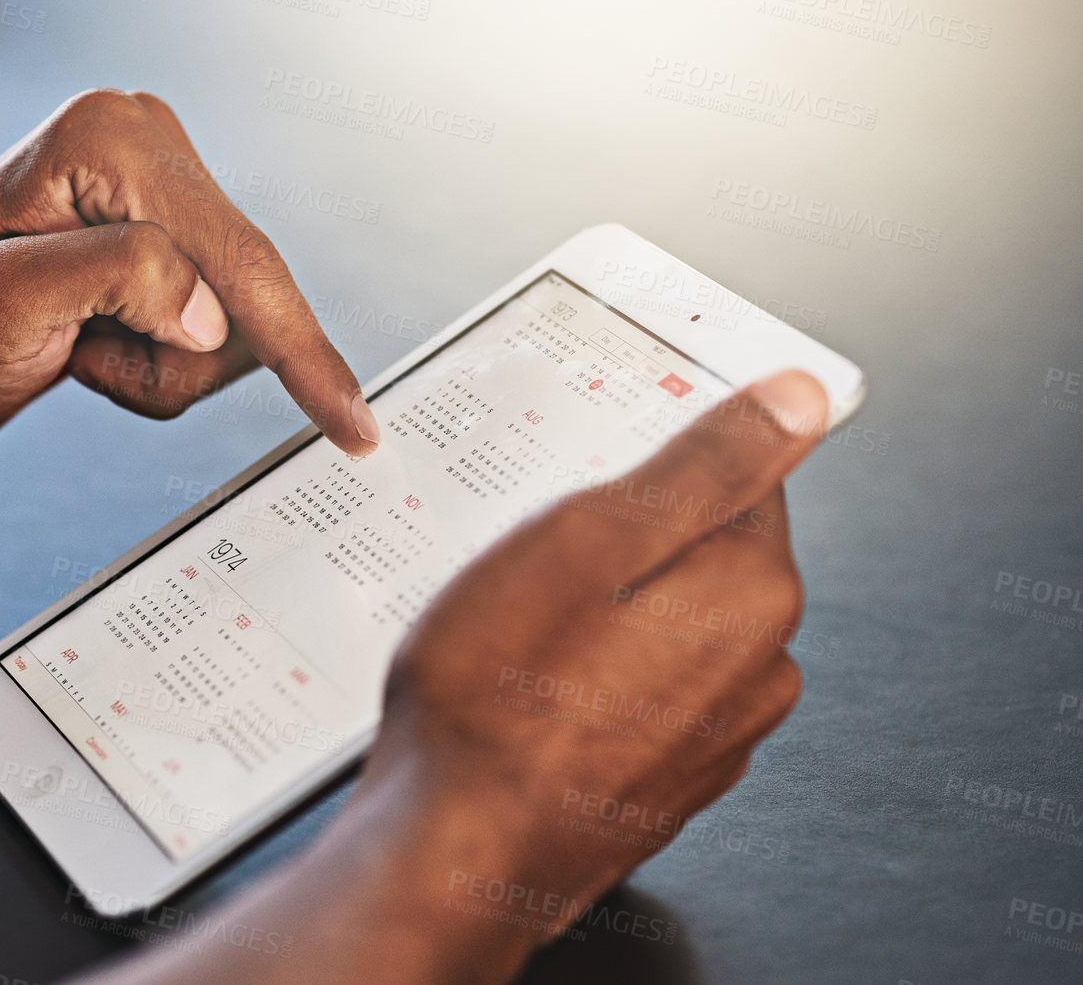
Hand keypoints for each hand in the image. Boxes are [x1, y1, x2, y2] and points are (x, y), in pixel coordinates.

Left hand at [0, 90, 379, 451]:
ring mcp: (162, 182)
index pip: (234, 258)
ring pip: (235, 316)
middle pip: (243, 289)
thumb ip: (110, 280)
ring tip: (81, 349)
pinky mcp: (168, 226)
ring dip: (163, 365)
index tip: (353, 424)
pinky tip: (95, 342)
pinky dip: (161, 359)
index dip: (299, 348)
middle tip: (82, 357)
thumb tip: (205, 305)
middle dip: (173, 356)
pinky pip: (217, 319)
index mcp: (109, 138)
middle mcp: (145, 139)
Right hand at [353, 369, 830, 973]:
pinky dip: (595, 669)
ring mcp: (716, 730)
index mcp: (752, 591)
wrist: (455, 852)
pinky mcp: (668, 771)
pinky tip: (528, 680)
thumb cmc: (495, 702)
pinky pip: (641, 684)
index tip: (588, 467)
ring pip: (665, 619)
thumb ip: (702, 465)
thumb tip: (797, 400)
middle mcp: (757, 666)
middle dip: (623, 535)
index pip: (739, 471)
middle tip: (533, 548)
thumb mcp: (585, 541)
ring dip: (603, 605)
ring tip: (517, 621)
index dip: (652, 452)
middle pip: (700, 547)